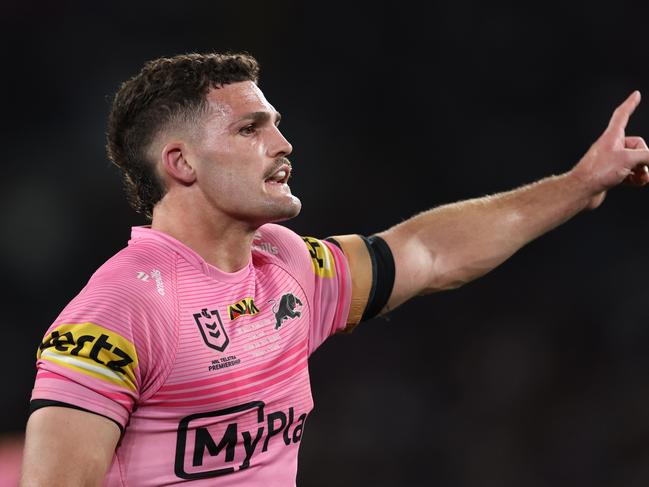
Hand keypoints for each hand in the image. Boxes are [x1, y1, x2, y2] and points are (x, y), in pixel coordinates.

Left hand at [570, 90, 648, 208]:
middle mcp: (610, 146)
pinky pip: (628, 172)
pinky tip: (636, 183)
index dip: (630, 104)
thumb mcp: (629, 159)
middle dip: (644, 158)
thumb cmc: (599, 172)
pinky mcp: (609, 174)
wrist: (581, 190)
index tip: (635, 94)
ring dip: (642, 170)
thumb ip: (647, 156)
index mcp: (612, 136)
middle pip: (636, 145)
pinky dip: (635, 177)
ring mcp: (610, 160)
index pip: (622, 115)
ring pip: (634, 161)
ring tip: (642, 179)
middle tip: (642, 168)